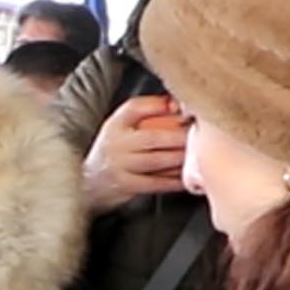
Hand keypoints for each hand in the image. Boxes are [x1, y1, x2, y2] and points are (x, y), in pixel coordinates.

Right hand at [83, 95, 188, 212]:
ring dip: (182, 157)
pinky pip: (157, 182)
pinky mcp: (128, 186)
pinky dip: (175, 179)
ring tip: (199, 153)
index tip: (182, 108)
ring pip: (159, 160)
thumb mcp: (120, 126)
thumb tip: (177, 103)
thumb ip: (145, 110)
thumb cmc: (113, 151)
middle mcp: (116, 144)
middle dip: (181, 136)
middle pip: (154, 137)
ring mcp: (121, 166)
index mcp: (114, 124)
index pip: (135, 108)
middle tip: (201, 134)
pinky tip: (187, 176)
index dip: (160, 106)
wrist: (89, 183)